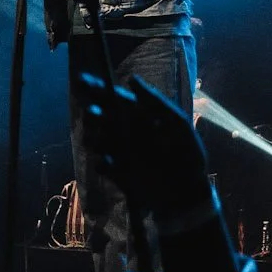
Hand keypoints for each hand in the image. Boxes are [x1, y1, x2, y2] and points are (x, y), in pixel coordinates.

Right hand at [80, 74, 212, 220]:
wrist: (188, 193)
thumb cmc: (187, 154)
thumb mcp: (177, 124)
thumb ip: (155, 102)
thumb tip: (131, 78)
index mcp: (139, 115)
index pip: (115, 98)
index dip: (98, 88)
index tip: (82, 82)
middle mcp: (126, 131)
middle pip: (100, 117)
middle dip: (92, 113)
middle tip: (92, 113)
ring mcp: (120, 152)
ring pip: (96, 139)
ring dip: (93, 136)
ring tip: (99, 138)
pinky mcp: (117, 173)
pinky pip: (101, 165)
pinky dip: (101, 163)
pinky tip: (107, 163)